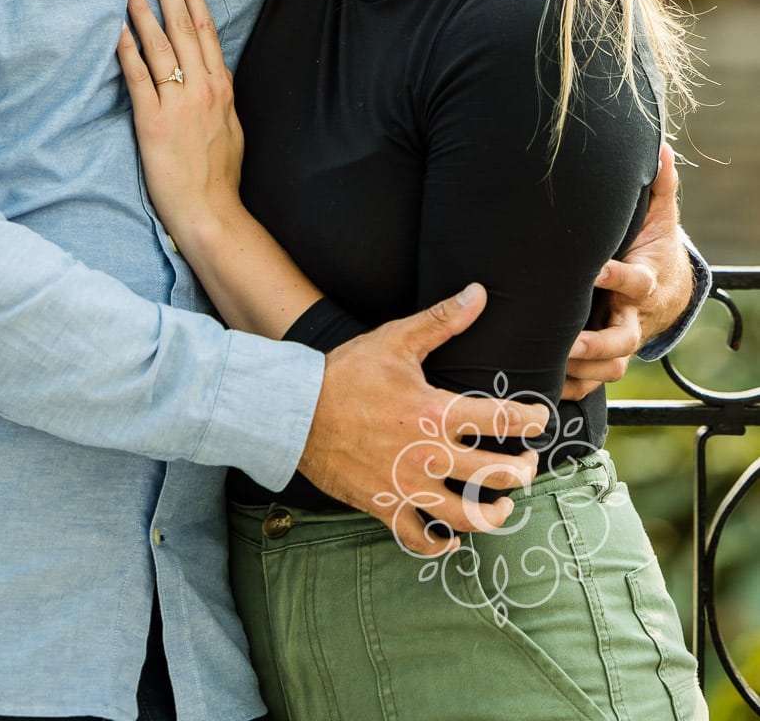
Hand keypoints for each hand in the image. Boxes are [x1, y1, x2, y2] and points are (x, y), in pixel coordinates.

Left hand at [117, 0, 243, 244]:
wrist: (211, 211)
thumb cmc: (220, 175)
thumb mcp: (231, 127)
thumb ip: (220, 96)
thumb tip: (213, 75)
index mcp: (222, 88)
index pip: (206, 31)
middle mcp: (202, 88)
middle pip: (184, 28)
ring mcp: (178, 103)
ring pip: (160, 45)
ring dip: (144, 11)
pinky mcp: (153, 122)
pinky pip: (138, 77)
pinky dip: (127, 50)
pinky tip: (117, 29)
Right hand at [299, 284, 547, 553]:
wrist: (296, 411)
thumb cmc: (347, 373)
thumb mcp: (396, 340)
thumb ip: (441, 320)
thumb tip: (479, 293)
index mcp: (436, 412)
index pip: (502, 419)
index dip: (530, 419)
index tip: (539, 418)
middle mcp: (429, 455)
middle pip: (495, 474)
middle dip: (521, 471)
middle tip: (527, 464)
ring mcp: (407, 486)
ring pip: (466, 516)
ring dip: (493, 513)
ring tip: (503, 505)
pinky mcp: (384, 505)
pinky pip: (418, 539)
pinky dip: (438, 544)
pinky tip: (450, 539)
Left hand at [563, 142, 687, 399]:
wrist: (671, 290)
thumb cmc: (654, 247)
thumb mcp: (660, 216)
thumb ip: (659, 185)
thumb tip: (660, 146)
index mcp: (645, 281)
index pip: (634, 282)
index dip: (616, 277)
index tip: (594, 269)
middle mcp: (633, 316)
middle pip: (622, 339)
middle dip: (595, 342)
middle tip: (566, 339)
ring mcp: (621, 340)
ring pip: (608, 369)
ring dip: (580, 371)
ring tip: (547, 367)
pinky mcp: (607, 357)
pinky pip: (592, 382)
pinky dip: (572, 387)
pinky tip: (543, 385)